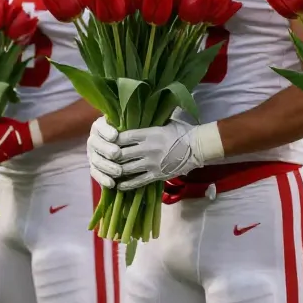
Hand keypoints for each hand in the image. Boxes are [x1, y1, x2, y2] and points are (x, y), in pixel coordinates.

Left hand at [86, 117, 223, 190]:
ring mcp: (151, 163)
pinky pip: (137, 182)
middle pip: (121, 154)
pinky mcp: (156, 175)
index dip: (112, 140)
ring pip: (126, 169)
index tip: (106, 141)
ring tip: (108, 172)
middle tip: (104, 158)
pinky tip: (118, 185)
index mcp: (149, 133)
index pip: (124, 137)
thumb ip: (151, 123)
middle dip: (111, 157)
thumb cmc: (183, 132)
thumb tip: (138, 117)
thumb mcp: (166, 122)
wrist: (198, 147)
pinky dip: (126, 184)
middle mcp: (147, 149)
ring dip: (115, 171)